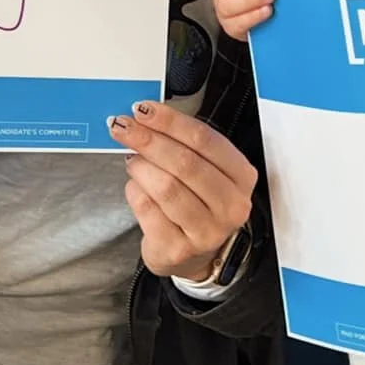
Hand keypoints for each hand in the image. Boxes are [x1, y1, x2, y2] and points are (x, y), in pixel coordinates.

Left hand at [109, 101, 256, 281]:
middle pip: (185, 163)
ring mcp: (208, 231)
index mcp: (241, 176)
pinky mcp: (179, 249)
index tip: (143, 109)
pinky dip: (135, 192)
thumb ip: (181, 143)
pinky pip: (148, 210)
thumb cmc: (196, 202)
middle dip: (149, 140)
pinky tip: (136, 187)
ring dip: (141, 167)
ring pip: (166, 187)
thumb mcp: (202, 169)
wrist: (192, 255)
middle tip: (123, 127)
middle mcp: (231, 205)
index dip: (170, 121)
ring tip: (132, 161)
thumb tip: (144, 117)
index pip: (204, 140)